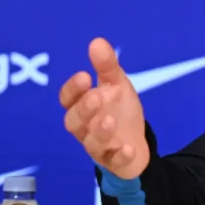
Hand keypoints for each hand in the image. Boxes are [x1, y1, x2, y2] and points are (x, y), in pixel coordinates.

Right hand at [60, 37, 148, 178]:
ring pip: (91, 143)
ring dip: (100, 132)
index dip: (73, 90)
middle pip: (74, 122)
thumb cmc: (119, 111)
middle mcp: (85, 128)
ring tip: (110, 119)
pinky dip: (121, 156)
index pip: (68, 99)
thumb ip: (106, 66)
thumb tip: (96, 41)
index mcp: (82, 106)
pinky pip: (115, 162)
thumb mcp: (116, 85)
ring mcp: (99, 147)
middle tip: (95, 97)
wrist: (137, 142)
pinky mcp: (115, 162)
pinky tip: (128, 148)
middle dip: (83, 110)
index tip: (84, 76)